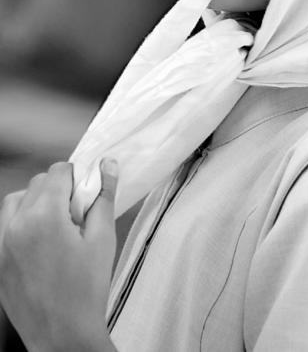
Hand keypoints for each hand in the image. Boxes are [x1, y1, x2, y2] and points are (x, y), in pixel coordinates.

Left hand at [0, 159, 118, 351]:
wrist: (62, 337)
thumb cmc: (86, 291)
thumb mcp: (102, 239)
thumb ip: (103, 196)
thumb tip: (107, 165)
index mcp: (45, 215)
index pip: (58, 172)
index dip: (77, 178)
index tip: (87, 195)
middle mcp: (18, 224)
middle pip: (38, 183)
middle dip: (58, 189)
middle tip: (76, 214)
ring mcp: (3, 243)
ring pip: (16, 200)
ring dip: (35, 202)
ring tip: (56, 225)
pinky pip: (5, 226)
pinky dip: (20, 222)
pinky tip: (40, 242)